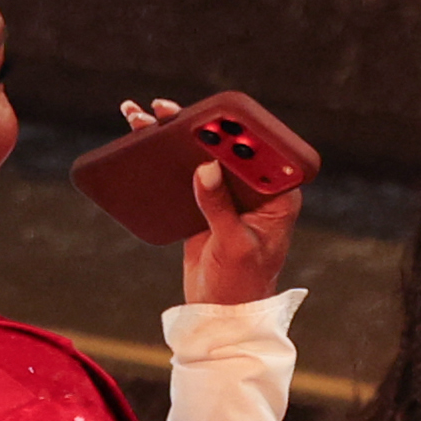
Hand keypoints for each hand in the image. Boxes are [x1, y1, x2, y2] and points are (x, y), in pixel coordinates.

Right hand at [121, 98, 301, 306]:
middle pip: (228, 146)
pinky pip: (184, 173)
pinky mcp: (205, 202)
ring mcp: (229, 193)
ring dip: (174, 135)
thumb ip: (219, 207)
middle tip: (170, 110)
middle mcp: (256, 188)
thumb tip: (206, 167)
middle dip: (199, 125)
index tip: (216, 117)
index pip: (265, 153)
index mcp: (279, 196)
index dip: (242, 130)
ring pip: (202, 155)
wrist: (223, 311)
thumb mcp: (234, 244)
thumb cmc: (242, 283)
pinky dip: (163, 158)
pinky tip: (141, 141)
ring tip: (144, 117)